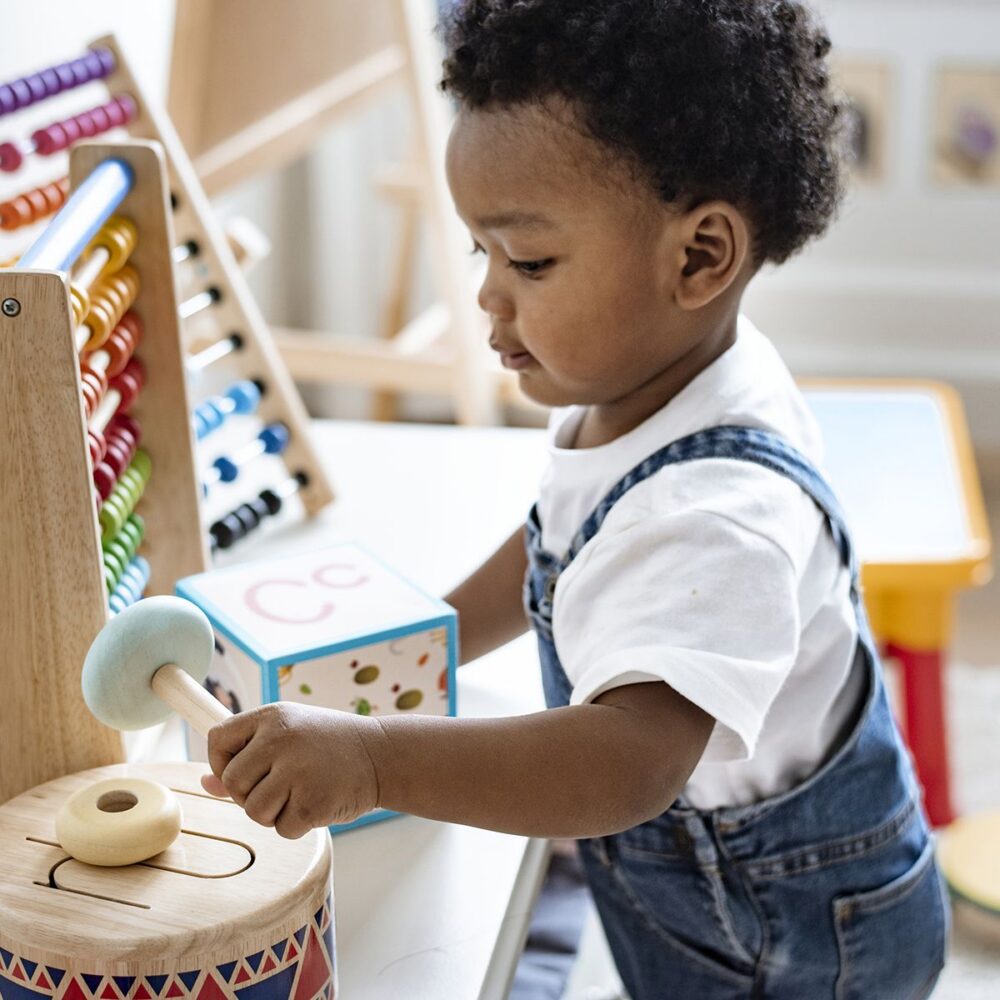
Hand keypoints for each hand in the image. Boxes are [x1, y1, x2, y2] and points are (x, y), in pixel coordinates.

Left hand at [200, 702, 381, 837]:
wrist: (382, 755)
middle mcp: (280, 739)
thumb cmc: (331, 745)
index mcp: (272, 717)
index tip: (245, 771)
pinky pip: (282, 828)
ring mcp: (297, 770)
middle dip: (251, 794)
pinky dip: (298, 824)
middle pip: (234, 783)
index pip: (217, 740)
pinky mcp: (312, 802)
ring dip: (275, 812)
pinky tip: (319, 802)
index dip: (221, 763)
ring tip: (302, 792)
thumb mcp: (289, 736)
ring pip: (254, 811)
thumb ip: (247, 757)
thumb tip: (206, 783)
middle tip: (282, 786)